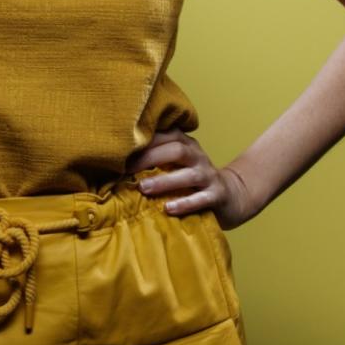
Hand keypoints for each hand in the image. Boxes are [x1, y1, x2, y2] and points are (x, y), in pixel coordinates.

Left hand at [126, 129, 256, 230]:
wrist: (230, 195)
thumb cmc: (190, 178)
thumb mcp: (174, 163)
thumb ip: (153, 158)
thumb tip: (115, 160)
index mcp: (184, 143)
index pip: (164, 135)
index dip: (143, 140)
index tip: (119, 149)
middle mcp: (197, 156)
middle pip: (176, 149)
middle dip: (150, 158)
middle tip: (126, 169)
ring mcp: (208, 175)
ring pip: (188, 175)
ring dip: (164, 181)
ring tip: (143, 188)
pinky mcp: (217, 195)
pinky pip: (201, 199)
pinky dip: (185, 203)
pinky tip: (168, 208)